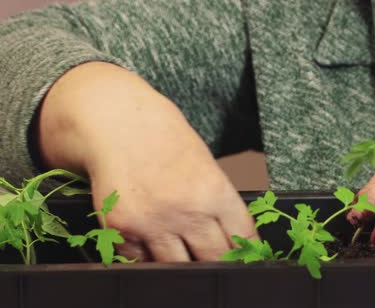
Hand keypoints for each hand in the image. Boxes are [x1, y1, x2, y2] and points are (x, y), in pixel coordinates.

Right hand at [38, 62, 257, 260]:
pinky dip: (146, 255)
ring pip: (178, 267)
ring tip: (183, 251)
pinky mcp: (121, 230)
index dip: (248, 250)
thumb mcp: (203, 161)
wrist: (113, 120)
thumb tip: (230, 235)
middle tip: (214, 256)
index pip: (243, 237)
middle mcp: (186, 212)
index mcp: (214, 190)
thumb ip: (217, 200)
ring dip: (182, 262)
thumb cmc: (159, 134)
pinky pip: (140, 260)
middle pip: (215, 259)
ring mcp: (152, 224)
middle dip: (218, 259)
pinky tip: (149, 240)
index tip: (246, 256)